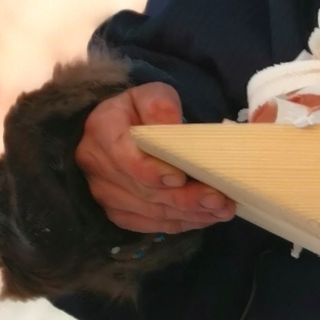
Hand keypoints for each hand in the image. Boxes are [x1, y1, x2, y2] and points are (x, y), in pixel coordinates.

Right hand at [76, 83, 236, 236]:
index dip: (153, 172)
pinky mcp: (118, 213)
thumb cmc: (139, 111)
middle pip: (144, 191)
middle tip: (218, 198)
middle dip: (184, 198)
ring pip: (151, 212)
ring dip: (189, 214)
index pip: (126, 158)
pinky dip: (180, 223)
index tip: (182, 177)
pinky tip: (205, 217)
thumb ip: (159, 105)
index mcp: (102, 131)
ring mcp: (105, 194)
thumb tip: (172, 127)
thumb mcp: (150, 95)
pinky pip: (151, 225)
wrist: (120, 130)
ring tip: (221, 209)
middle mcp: (98, 166)